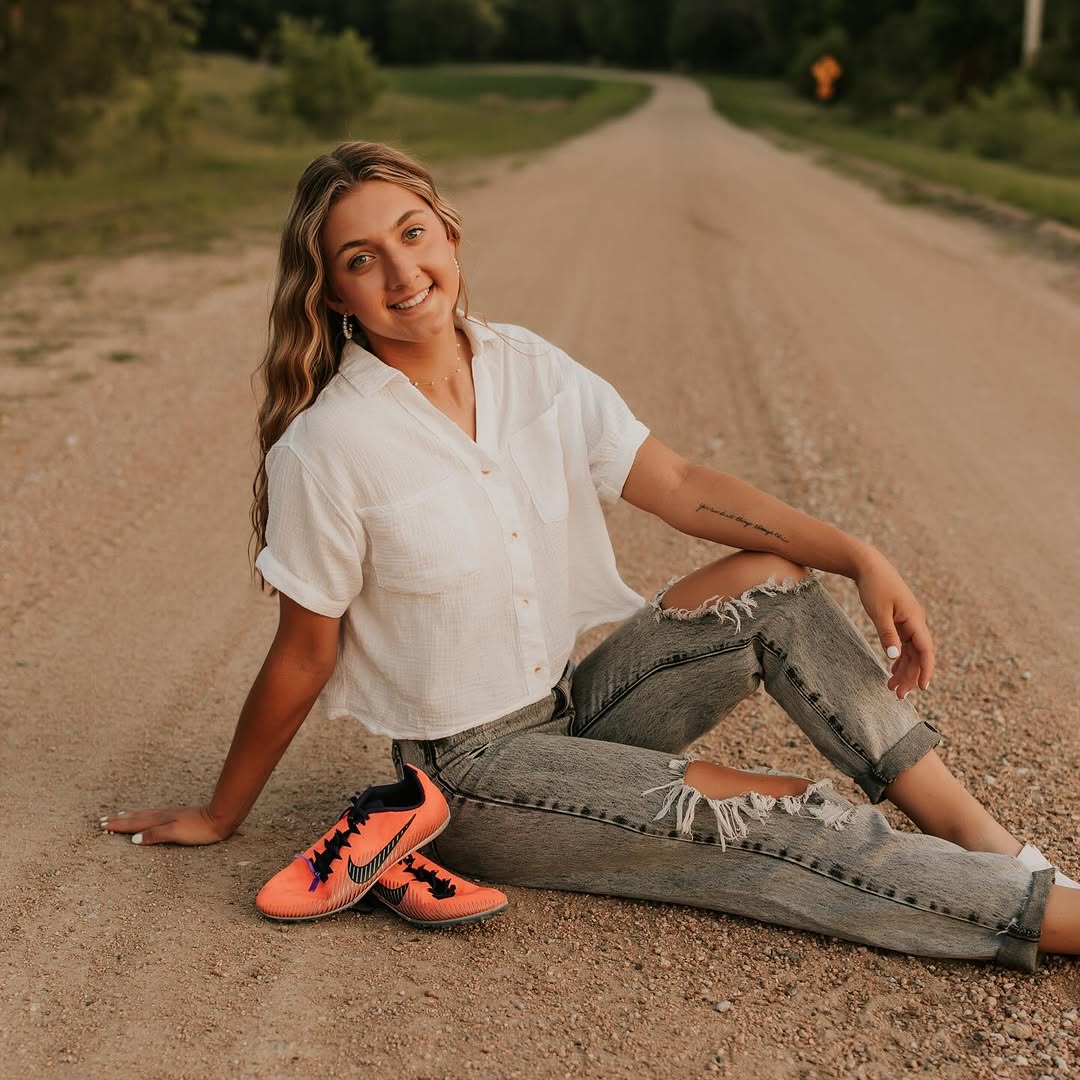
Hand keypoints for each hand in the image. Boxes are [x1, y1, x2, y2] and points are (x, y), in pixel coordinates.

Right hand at [99, 804, 230, 845]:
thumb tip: (133, 839)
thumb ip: (155, 834)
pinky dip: (142, 815)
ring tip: (118, 815)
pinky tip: (146, 816)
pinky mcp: (176, 817)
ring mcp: (169, 815)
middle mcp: (161, 816)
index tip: (101, 824)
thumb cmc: (199, 829)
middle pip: (135, 817)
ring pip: (143, 814)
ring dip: (129, 816)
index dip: (118, 824)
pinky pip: (152, 815)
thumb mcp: (176, 833)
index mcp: (159, 821)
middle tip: (102, 820)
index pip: (133, 823)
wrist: (219, 818)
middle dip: (118, 819)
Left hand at [853, 551, 934, 699]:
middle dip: (910, 676)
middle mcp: (916, 622)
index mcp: (915, 619)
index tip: (922, 688)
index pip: (926, 650)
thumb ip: (887, 634)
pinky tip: (892, 671)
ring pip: (911, 651)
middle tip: (898, 695)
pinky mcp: (901, 621)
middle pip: (918, 655)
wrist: (869, 566)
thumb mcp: (878, 612)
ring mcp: (909, 622)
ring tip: (892, 688)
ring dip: (904, 670)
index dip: (926, 670)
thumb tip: (895, 657)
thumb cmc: (874, 586)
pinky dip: (899, 658)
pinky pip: (904, 644)